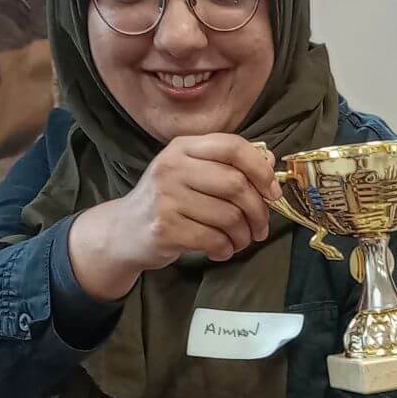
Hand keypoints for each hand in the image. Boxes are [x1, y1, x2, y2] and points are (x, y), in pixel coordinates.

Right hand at [68, 133, 280, 299]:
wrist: (123, 230)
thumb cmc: (169, 200)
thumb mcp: (194, 174)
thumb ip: (229, 165)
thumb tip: (270, 160)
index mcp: (184, 147)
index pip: (233, 146)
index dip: (261, 170)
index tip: (273, 193)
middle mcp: (172, 166)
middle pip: (236, 185)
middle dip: (258, 211)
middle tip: (260, 228)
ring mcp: (165, 196)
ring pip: (229, 216)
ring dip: (243, 236)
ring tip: (240, 241)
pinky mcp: (164, 227)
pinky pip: (213, 239)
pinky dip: (226, 249)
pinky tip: (221, 251)